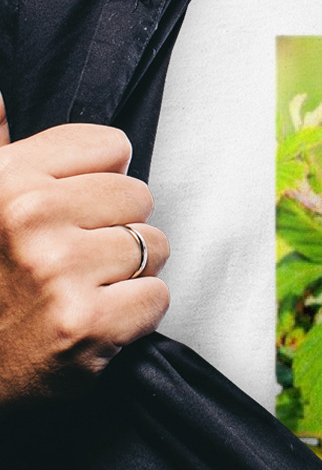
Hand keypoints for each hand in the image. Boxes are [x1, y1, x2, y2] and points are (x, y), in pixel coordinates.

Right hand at [0, 92, 168, 413]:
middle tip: (81, 258)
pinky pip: (157, 296)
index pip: (110, 145)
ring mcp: (58, 271)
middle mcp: (29, 216)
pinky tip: (99, 319)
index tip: (80, 207)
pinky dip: (138, 313)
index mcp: (5, 179)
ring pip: (154, 246)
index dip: (103, 180)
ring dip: (132, 272)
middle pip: (139, 196)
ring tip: (87, 289)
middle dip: (120, 228)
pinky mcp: (86, 323)